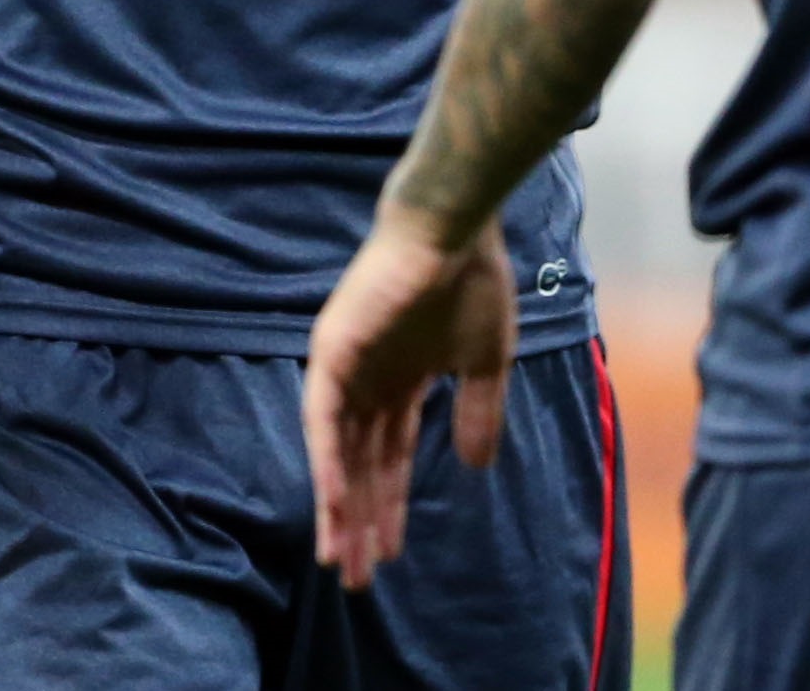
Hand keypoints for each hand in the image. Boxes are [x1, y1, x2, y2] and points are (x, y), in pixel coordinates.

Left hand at [305, 200, 516, 588]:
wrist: (454, 230)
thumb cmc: (473, 283)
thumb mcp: (486, 361)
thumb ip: (480, 413)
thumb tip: (477, 468)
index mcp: (402, 378)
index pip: (389, 453)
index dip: (389, 502)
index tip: (391, 553)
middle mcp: (367, 378)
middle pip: (357, 464)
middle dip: (359, 521)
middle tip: (356, 578)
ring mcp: (344, 367)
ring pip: (336, 453)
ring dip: (337, 507)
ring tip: (340, 561)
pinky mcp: (331, 353)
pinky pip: (323, 421)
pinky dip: (326, 464)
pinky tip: (332, 506)